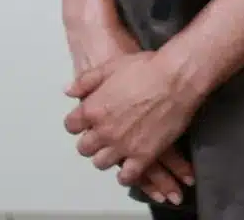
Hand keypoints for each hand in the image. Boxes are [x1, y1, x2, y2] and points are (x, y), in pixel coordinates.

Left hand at [63, 21, 194, 204]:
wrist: (176, 78)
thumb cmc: (144, 68)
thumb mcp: (111, 66)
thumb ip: (86, 80)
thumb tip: (68, 91)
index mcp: (93, 109)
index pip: (71, 126)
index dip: (77, 122)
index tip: (85, 120)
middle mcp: (103, 132)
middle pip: (84, 148)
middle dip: (90, 141)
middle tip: (102, 134)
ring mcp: (122, 146)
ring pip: (101, 163)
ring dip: (105, 156)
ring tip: (115, 148)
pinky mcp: (143, 157)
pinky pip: (126, 176)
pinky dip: (125, 174)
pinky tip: (129, 165)